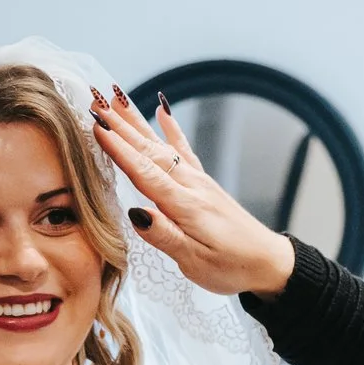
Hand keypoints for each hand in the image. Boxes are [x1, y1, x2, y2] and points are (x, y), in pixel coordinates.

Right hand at [90, 88, 296, 296]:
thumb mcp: (195, 262)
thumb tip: (136, 213)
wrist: (269, 262)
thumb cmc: (232, 267)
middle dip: (120, 126)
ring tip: (116, 97)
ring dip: (137, 121)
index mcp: (185, 206)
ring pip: (161, 145)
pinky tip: (162, 111)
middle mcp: (191, 186)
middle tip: (94, 101)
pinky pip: (183, 150)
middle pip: (149, 151)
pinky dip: (172, 129)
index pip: (145, 172)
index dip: (119, 150)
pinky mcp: (204, 184)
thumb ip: (165, 236)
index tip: (97, 126)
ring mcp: (198, 181)